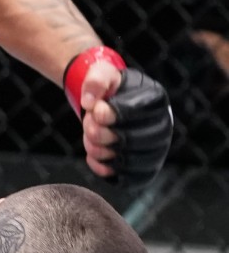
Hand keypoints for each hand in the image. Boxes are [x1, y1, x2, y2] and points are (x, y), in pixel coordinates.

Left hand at [79, 62, 173, 187]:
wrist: (112, 104)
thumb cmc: (110, 89)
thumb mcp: (101, 73)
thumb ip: (94, 80)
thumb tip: (89, 103)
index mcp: (156, 99)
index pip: (133, 113)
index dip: (107, 114)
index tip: (96, 109)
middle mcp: (163, 126)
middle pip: (130, 141)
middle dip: (98, 133)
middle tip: (89, 123)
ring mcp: (157, 150)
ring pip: (127, 162)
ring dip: (98, 150)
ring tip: (90, 136)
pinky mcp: (145, 168)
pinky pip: (126, 179)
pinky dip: (102, 168)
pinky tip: (93, 154)